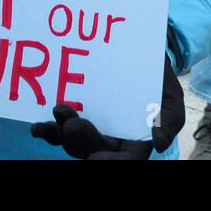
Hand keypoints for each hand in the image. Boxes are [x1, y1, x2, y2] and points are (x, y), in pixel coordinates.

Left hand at [30, 55, 183, 158]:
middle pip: (93, 150)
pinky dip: (47, 131)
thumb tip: (158, 144)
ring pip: (72, 142)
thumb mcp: (171, 94)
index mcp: (134, 141)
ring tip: (59, 112)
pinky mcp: (73, 113)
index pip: (125, 160)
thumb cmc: (156, 74)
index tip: (95, 158)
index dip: (110, 163)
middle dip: (80, 141)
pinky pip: (57, 129)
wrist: (135, 47)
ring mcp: (89, 126)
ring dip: (61, 133)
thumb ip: (171, 119)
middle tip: (72, 124)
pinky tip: (38, 128)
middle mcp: (109, 138)